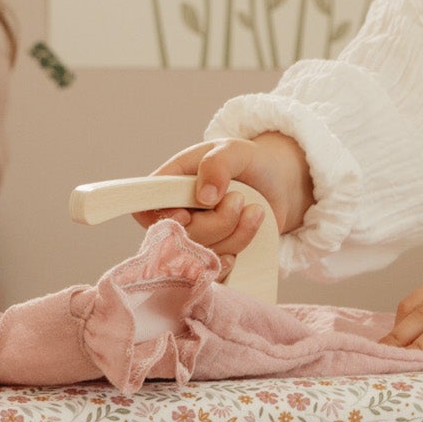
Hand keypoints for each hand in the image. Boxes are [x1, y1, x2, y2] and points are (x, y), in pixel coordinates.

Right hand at [135, 135, 313, 272]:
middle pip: (179, 239)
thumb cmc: (249, 162)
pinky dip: (236, 253)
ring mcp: (195, 239)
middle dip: (216, 223)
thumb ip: (216, 165)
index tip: (187, 215)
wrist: (278, 183)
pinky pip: (216, 270)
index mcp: (169, 185)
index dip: (162, 219)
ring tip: (253, 209)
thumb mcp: (235, 151)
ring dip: (236, 234)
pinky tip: (247, 234)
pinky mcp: (213, 257)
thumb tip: (204, 197)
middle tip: (238, 199)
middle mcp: (177, 215)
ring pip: (202, 256)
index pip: (144, 210)